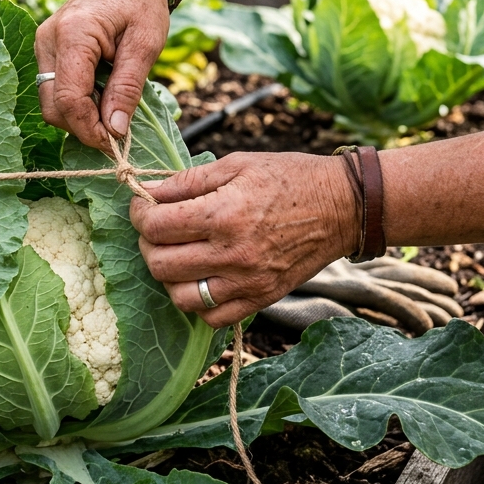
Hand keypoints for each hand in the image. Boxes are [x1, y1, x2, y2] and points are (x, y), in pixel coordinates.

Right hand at [36, 0, 169, 148]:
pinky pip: (54, 87)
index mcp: (73, 34)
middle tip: (116, 132)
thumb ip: (127, 87)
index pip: (70, 99)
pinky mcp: (46, 48)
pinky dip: (76, 100)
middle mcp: (48, 39)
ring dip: (79, 115)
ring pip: (50, 100)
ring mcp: (43, 43)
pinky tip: (101, 96)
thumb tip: (115, 129)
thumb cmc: (142, 1)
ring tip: (112, 111)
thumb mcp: (145, 44)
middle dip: (83, 127)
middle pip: (53, 106)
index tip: (116, 143)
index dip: (90, 129)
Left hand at [129, 152, 359, 327]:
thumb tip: (146, 190)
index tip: (144, 207)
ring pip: (180, 297)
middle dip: (148, 244)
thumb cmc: (289, 178)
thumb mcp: (237, 165)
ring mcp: (247, 282)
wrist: (343, 207)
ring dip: (169, 277)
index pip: (155, 226)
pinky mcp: (261, 299)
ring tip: (178, 256)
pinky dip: (198, 303)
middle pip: (160, 263)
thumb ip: (187, 181)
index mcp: (223, 214)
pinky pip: (212, 318)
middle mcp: (232, 253)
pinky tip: (202, 279)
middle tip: (159, 230)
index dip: (139, 215)